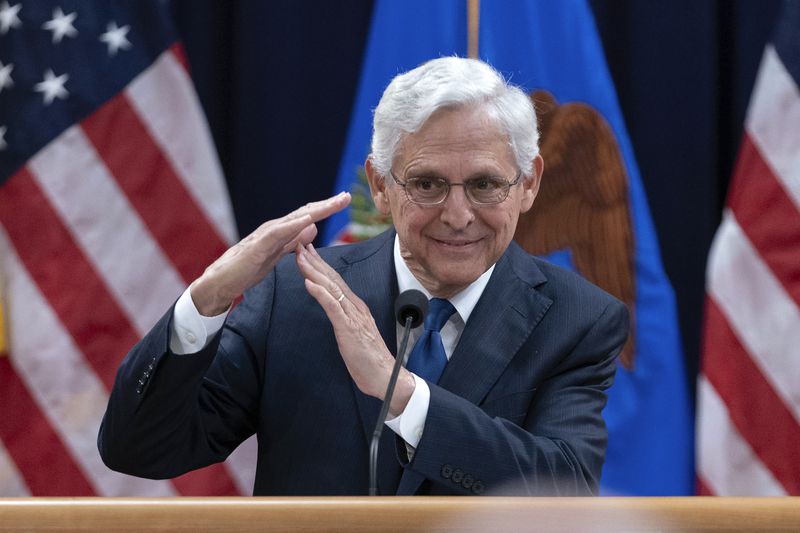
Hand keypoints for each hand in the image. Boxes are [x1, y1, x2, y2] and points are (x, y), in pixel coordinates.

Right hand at [191, 192, 350, 315]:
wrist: (222, 282)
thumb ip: (294, 240)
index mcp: (282, 232)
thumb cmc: (248, 268)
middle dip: (327, 205)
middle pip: (305, 213)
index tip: (345, 201)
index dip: (326, 209)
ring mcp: (265, 236)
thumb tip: (312, 227)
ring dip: (315, 211)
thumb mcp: (278, 253)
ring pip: (294, 219)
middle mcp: (275, 228)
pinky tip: (307, 220)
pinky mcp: (257, 247)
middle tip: (347, 196)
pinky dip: (293, 225)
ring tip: (333, 204)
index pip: (308, 217)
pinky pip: (277, 234)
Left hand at [296, 243, 414, 415]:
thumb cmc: (369, 360)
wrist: (386, 377)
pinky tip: (309, 284)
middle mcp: (355, 307)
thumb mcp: (353, 334)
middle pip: (332, 279)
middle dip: (314, 261)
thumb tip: (334, 310)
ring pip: (331, 288)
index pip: (335, 281)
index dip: (320, 266)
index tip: (307, 252)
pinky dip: (320, 293)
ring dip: (314, 271)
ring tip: (300, 257)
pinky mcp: (349, 328)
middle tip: (299, 243)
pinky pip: (333, 307)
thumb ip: (345, 319)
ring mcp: (353, 316)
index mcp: (356, 307)